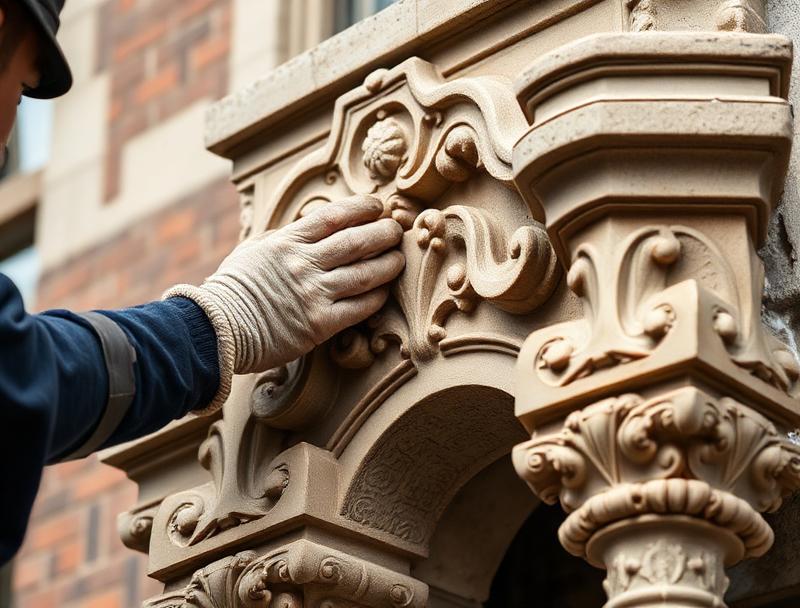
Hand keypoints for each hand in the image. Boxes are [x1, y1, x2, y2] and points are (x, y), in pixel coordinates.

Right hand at [164, 196, 404, 411]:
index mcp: (288, 242)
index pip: (335, 216)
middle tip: (397, 230)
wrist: (215, 330)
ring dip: (389, 265)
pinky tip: (385, 292)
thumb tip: (306, 226)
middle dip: (384, 233)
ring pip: (365, 274)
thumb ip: (282, 238)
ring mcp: (313, 294)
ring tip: (399, 259)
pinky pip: (359, 308)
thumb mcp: (253, 251)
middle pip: (358, 242)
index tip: (378, 205)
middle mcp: (304, 264)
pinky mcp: (319, 324)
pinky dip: (376, 298)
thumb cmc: (231, 290)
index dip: (362, 207)